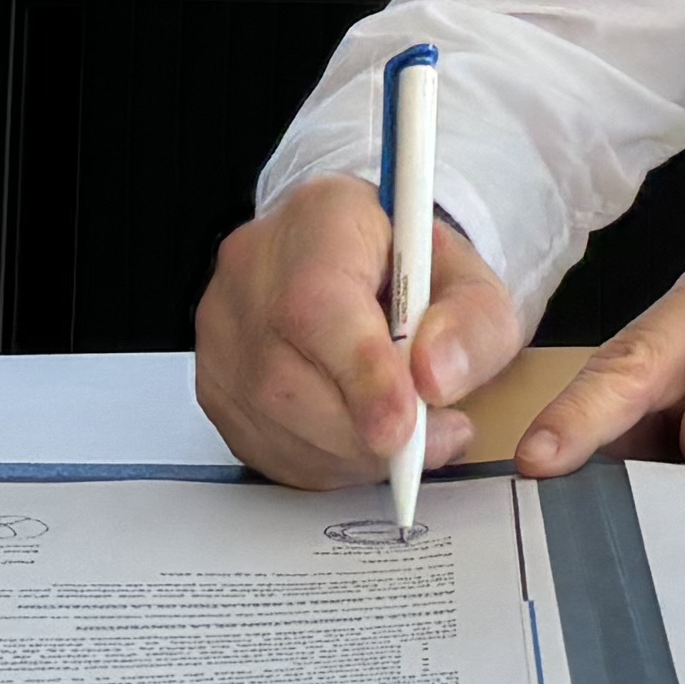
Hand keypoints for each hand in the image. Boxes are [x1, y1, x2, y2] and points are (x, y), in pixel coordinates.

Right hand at [193, 173, 520, 489]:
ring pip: (275, 424)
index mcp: (320, 219)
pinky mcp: (212, 387)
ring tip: (405, 432)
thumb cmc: (412, 271)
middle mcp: (251, 269)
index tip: (403, 425)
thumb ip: (473, 324)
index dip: (360, 374)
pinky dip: (324, 463)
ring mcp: (220, 331)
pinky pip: (264, 451)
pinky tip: (359, 436)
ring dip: (352, 454)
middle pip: (288, 378)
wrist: (361, 266)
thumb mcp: (472, 281)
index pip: (319, 304)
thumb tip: (437, 377)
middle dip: (366, 431)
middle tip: (434, 439)